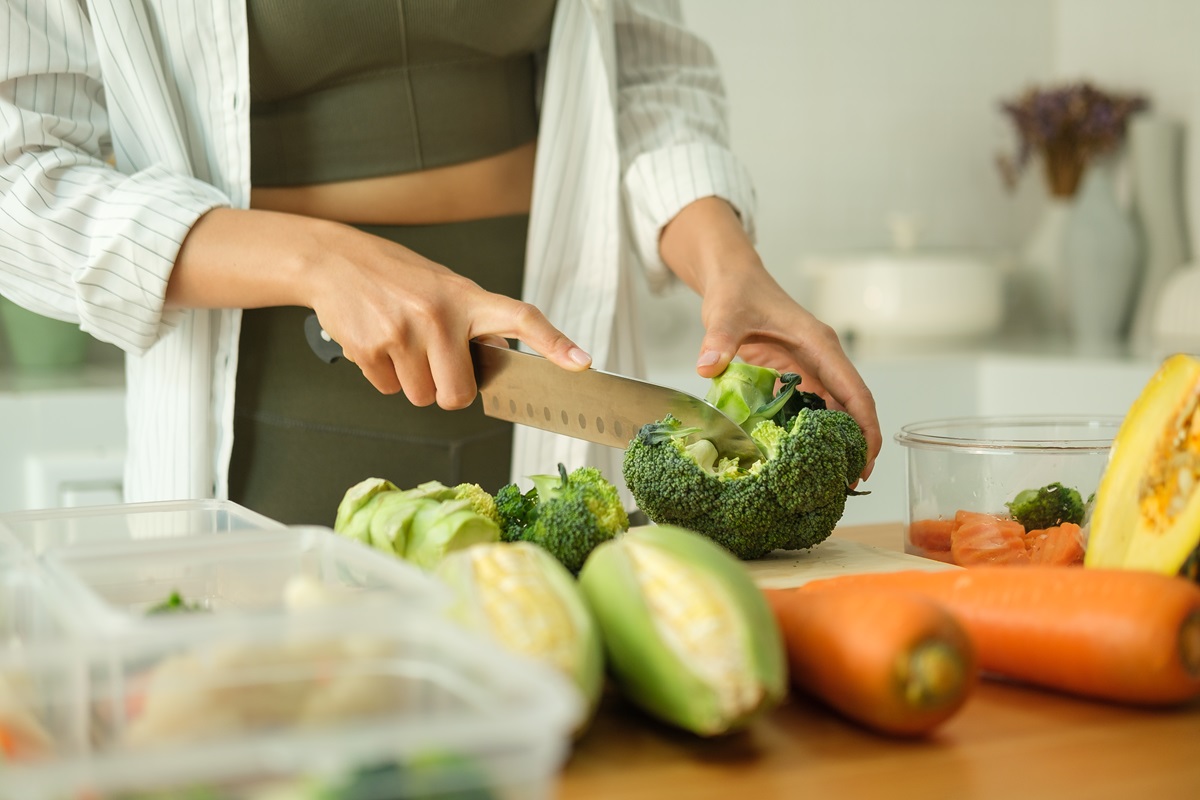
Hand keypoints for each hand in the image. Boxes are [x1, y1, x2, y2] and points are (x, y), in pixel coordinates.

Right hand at [169, 209, 590, 408]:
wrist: (335, 261)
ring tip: (401, 344)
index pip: (521, 318)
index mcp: (467, 297)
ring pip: (421, 397)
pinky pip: (388, 390)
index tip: (581, 363)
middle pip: (457, 395)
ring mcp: (403, 332)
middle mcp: (439, 314)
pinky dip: (383, 376)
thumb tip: (501, 363)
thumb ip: (475, 323)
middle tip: (434, 363)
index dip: (553, 343)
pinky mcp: (370, 347)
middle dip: (447, 390)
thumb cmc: (399, 278)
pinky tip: (378, 343)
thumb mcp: (446, 288)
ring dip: (412, 382)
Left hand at [659, 198, 880, 479]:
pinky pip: (810, 409)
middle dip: (856, 445)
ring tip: (828, 481)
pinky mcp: (794, 375)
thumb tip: (707, 366)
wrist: (732, 278)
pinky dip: (811, 433)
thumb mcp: (725, 314)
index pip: (855, 392)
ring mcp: (810, 368)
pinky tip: (801, 458)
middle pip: (852, 408)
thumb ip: (719, 339)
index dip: (865, 428)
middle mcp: (822, 359)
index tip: (865, 460)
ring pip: (834, 412)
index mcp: (818, 345)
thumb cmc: (736, 291)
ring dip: (835, 443)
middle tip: (847, 484)